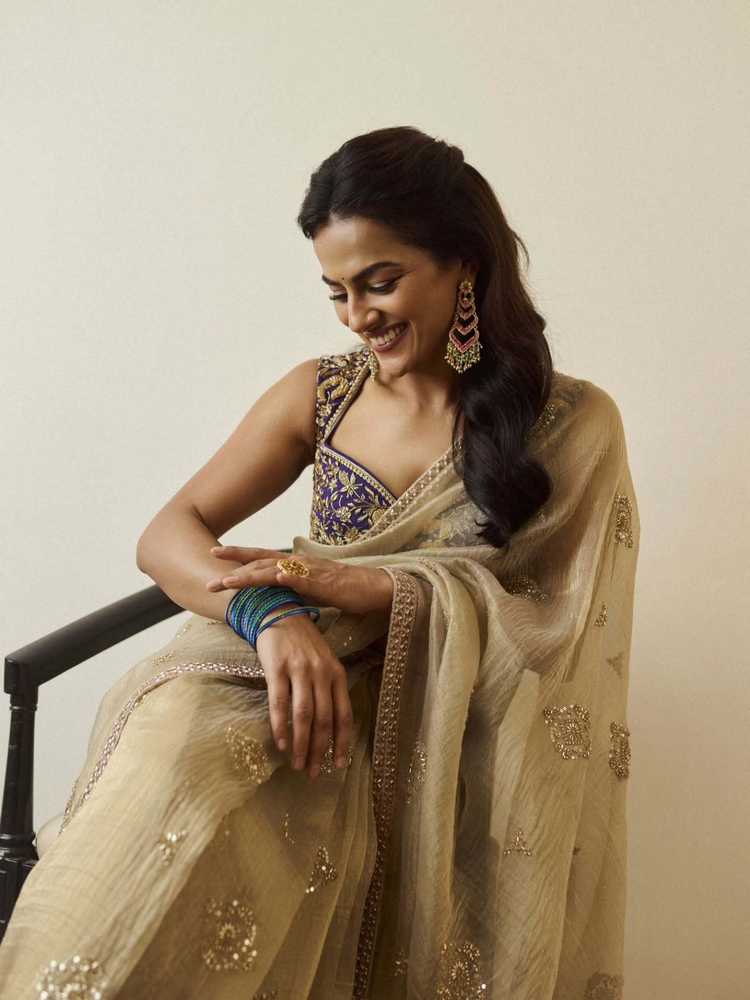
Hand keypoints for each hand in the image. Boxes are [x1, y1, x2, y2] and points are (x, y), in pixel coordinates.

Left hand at [205, 546, 392, 614]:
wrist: (374, 587)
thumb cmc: (344, 590)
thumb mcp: (310, 591)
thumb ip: (291, 591)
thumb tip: (274, 599)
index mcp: (294, 565)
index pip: (259, 558)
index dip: (237, 555)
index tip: (214, 554)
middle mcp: (297, 562)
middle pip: (259, 560)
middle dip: (232, 563)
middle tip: (208, 564)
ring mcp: (308, 570)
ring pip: (272, 570)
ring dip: (248, 576)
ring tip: (227, 581)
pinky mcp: (321, 581)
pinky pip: (299, 578)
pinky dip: (284, 577)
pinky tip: (270, 578)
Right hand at [253, 608, 352, 780]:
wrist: (279, 612)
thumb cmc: (302, 643)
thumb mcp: (323, 663)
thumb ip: (328, 690)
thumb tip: (329, 728)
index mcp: (337, 674)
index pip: (344, 714)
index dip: (342, 742)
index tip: (337, 765)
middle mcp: (322, 673)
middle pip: (324, 719)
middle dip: (320, 750)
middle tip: (313, 773)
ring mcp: (300, 670)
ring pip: (303, 715)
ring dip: (301, 744)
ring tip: (298, 764)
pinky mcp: (278, 668)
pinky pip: (280, 702)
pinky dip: (281, 725)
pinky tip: (281, 743)